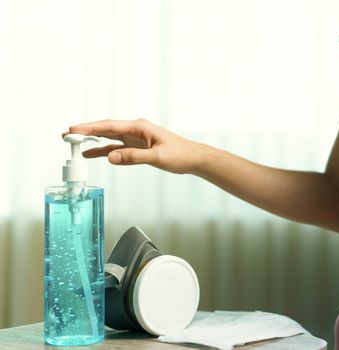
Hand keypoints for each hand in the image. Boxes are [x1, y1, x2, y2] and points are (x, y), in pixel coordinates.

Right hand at [64, 119, 203, 173]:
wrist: (194, 158)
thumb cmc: (180, 154)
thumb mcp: (157, 157)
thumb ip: (133, 157)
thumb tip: (111, 157)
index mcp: (139, 127)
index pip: (109, 126)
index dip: (90, 128)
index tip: (73, 130)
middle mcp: (136, 131)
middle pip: (106, 130)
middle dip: (86, 132)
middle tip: (67, 135)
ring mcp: (136, 139)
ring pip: (109, 139)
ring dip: (93, 141)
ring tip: (74, 144)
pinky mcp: (139, 148)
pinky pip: (117, 148)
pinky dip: (104, 151)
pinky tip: (93, 154)